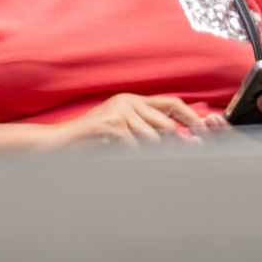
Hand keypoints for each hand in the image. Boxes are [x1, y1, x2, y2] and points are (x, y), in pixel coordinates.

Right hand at [57, 91, 216, 147]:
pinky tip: (127, 161)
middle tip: (181, 159)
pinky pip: (135, 146)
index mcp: (133, 100)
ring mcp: (119, 112)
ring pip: (153, 138)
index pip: (171, 103)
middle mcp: (129, 102)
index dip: (189, 116)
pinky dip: (135, 158)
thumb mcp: (122, 129)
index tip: (202, 132)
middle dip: (174, 144)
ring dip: (152, 154)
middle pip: (166, 125)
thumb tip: (179, 142)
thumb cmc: (91, 140)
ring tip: (146, 161)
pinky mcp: (110, 125)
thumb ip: (145, 130)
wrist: (59, 144)